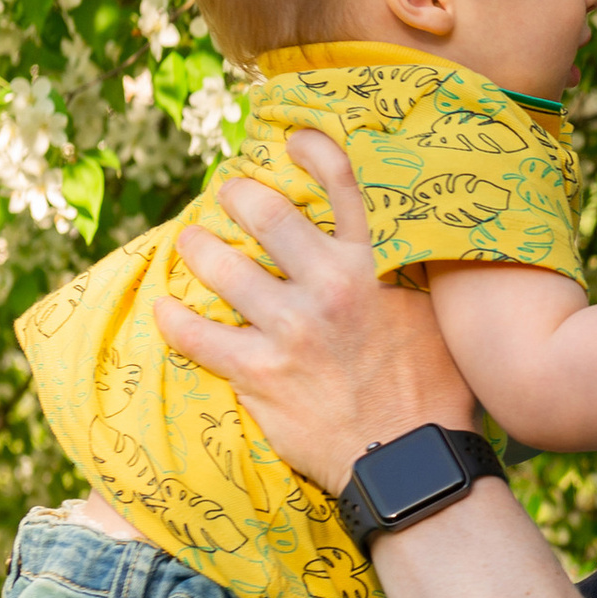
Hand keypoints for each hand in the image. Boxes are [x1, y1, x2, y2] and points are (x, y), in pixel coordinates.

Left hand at [154, 125, 472, 493]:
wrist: (408, 459)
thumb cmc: (433, 391)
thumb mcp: (432, 318)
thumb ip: (404, 279)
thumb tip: (392, 252)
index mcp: (375, 268)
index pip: (345, 188)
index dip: (315, 151)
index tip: (292, 138)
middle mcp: (329, 287)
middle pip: (268, 216)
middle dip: (238, 196)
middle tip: (226, 192)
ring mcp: (290, 329)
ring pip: (223, 269)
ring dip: (199, 249)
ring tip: (190, 242)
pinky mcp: (259, 373)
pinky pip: (199, 337)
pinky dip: (175, 319)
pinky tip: (163, 308)